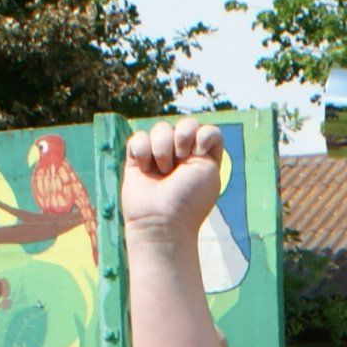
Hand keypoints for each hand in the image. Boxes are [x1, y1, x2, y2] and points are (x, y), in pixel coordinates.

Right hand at [121, 118, 227, 242]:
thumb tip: (186, 129)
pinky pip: (137, 138)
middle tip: (179, 161)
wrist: (161, 222)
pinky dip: (141, 151)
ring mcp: (159, 156)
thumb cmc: (189, 200)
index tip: (198, 153)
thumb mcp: (209, 169)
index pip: (206, 130)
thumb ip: (207, 140)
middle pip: (184, 124)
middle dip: (182, 138)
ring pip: (160, 128)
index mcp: (203, 158)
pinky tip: (144, 169)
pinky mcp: (137, 160)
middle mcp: (182, 155)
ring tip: (162, 172)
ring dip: (162, 149)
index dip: (201, 135)